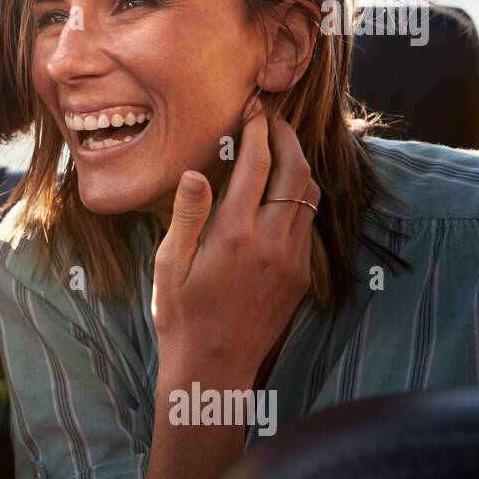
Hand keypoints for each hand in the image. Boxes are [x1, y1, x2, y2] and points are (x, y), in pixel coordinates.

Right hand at [150, 106, 318, 389]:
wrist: (214, 366)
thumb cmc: (180, 314)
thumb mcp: (168, 264)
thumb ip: (186, 215)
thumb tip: (196, 172)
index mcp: (233, 234)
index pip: (256, 165)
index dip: (258, 132)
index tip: (254, 112)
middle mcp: (270, 242)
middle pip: (295, 172)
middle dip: (287, 139)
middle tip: (274, 122)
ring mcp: (291, 259)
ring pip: (309, 196)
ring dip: (298, 167)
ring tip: (280, 152)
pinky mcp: (300, 276)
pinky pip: (308, 225)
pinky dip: (299, 199)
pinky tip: (281, 197)